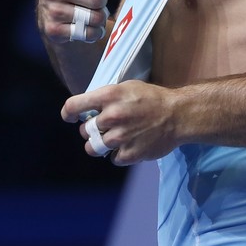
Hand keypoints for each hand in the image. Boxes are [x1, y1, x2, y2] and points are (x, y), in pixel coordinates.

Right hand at [36, 0, 123, 43]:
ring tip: (94, 13)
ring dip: (100, 17)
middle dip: (102, 1)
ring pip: (93, 18)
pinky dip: (94, 32)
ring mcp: (52, 10)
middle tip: (98, 1)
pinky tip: (90, 26)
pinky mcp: (53, 29)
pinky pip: (86, 33)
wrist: (49, 3)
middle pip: (95, 0)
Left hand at [61, 80, 178, 164]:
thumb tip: (89, 107)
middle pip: (84, 130)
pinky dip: (118, 154)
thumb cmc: (152, 98)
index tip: (69, 117)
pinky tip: (129, 144)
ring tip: (114, 139)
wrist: (177, 115)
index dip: (68, 113)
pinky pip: (112, 158)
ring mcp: (119, 137)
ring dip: (100, 145)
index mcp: (109, 96)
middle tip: (105, 127)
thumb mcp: (127, 87)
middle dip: (91, 130)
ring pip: (93, 148)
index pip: (74, 105)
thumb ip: (107, 97)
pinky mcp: (128, 154)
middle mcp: (111, 116)